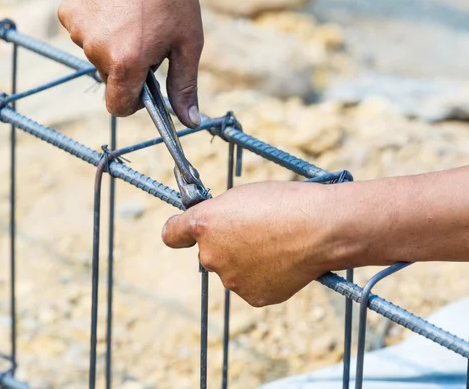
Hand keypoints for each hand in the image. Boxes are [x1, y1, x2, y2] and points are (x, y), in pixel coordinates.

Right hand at [58, 0, 203, 126]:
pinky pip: (82, 32)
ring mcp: (79, 31)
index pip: (117, 107)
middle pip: (109, 79)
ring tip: (130, 18)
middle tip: (144, 38)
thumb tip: (190, 122)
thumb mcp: (187, 43)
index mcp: (126, 63)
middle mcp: (97, 51)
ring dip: (111, 45)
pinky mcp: (68, 13)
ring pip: (95, 55)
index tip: (145, 84)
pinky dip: (96, 26)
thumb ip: (184, 85)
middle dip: (126, 67)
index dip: (134, 101)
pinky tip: (113, 8)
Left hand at [162, 182, 336, 306]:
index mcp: (203, 224)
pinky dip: (263, 277)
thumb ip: (220, 214)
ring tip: (276, 245)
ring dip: (246, 261)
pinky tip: (282, 262)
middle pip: (209, 253)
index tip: (183, 233)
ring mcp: (230, 279)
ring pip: (232, 270)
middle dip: (225, 245)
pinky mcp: (251, 296)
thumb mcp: (242, 196)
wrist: (320, 229)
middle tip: (256, 233)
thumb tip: (217, 226)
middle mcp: (210, 254)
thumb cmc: (284, 203)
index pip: (172, 234)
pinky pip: (251, 286)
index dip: (179, 233)